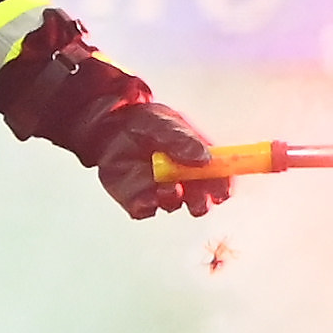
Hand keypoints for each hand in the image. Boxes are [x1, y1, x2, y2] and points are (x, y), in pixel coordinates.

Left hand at [84, 93, 224, 219]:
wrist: (109, 126)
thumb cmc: (144, 122)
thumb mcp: (163, 122)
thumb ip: (181, 139)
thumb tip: (204, 157)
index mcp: (196, 158)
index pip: (219, 177)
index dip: (224, 186)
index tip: (221, 190)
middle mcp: (182, 179)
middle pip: (202, 201)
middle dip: (201, 203)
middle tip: (195, 198)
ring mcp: (160, 190)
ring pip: (173, 205)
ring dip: (172, 199)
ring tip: (165, 187)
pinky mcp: (138, 199)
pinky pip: (144, 210)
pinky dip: (145, 205)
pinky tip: (143, 195)